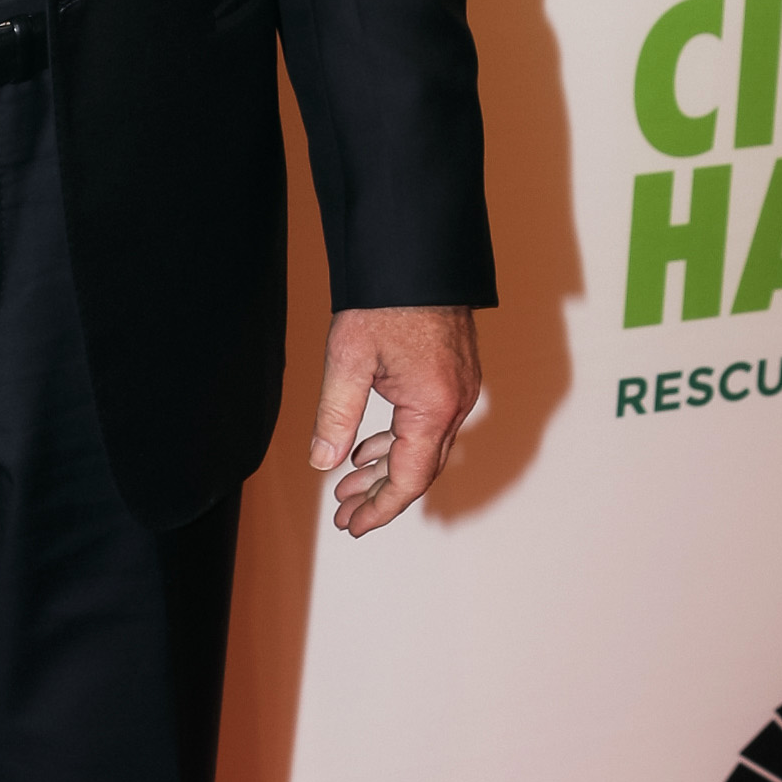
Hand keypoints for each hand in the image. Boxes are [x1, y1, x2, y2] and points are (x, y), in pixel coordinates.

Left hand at [308, 305, 481, 537]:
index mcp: (433, 407)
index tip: (352, 527)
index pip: (410, 479)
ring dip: (384, 470)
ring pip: (422, 447)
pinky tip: (365, 448)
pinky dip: (396, 441)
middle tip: (343, 516)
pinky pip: (426, 424)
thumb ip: (336, 415)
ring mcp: (458, 390)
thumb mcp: (348, 360)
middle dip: (379, 496)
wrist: (415, 254)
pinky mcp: (452, 376)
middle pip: (418, 469)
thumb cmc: (384, 300)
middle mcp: (455, 404)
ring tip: (346, 487)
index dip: (380, 509)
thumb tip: (323, 462)